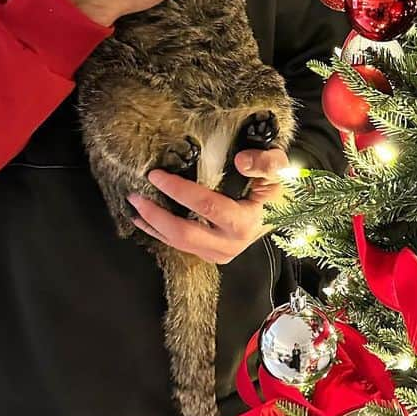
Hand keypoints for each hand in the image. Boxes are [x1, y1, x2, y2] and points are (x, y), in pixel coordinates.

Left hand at [127, 149, 290, 263]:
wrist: (283, 212)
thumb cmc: (278, 189)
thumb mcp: (280, 170)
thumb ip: (265, 163)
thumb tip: (240, 160)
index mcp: (244, 223)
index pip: (206, 206)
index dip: (178, 190)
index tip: (156, 175)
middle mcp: (230, 244)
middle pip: (184, 233)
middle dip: (155, 215)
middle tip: (135, 196)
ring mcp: (219, 254)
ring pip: (178, 244)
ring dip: (153, 226)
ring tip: (133, 207)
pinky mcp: (211, 254)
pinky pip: (181, 246)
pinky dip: (160, 232)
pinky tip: (145, 221)